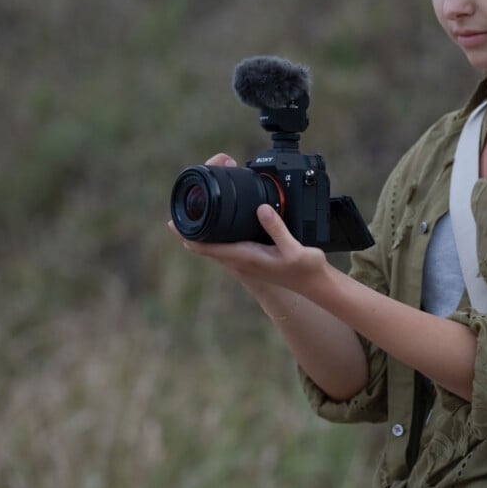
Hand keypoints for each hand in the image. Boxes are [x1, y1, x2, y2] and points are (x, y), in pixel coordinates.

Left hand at [167, 153, 327, 295]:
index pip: (205, 248)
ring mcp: (243, 260)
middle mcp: (239, 261)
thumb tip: (261, 209)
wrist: (314, 282)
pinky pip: (224, 244)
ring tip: (194, 209)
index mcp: (244, 257)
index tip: (172, 221)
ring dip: (202, 230)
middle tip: (182, 205)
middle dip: (191, 227)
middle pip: (203, 245)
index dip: (187, 235)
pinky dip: (216, 232)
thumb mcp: (293, 248)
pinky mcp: (249, 257)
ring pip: (213, 245)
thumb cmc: (304, 267)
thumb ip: (277, 228)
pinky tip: (218, 220)